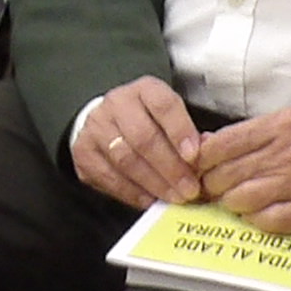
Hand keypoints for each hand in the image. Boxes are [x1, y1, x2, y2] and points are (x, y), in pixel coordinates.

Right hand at [69, 76, 209, 210]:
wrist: (107, 122)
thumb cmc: (149, 122)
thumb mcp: (170, 118)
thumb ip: (188, 134)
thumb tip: (207, 152)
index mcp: (144, 89)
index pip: (163, 105)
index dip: (180, 131)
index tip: (195, 156)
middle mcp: (116, 103)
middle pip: (143, 136)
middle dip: (169, 167)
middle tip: (189, 189)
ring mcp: (95, 127)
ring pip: (124, 158)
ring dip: (153, 182)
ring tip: (173, 197)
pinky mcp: (83, 152)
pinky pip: (107, 176)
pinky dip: (131, 192)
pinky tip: (150, 201)